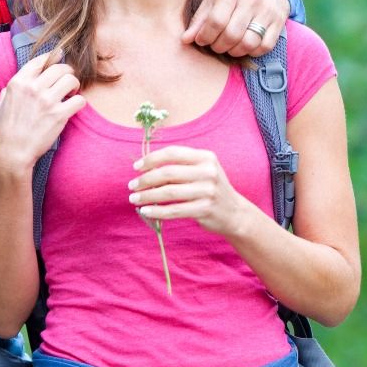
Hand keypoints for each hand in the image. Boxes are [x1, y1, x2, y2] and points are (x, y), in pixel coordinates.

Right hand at [0, 51, 86, 174]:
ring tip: (71, 93)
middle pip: (60, 68)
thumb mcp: (1, 104)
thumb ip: (11, 89)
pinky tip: (73, 107)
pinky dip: (79, 103)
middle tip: (68, 80)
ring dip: (75, 85)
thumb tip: (21, 82)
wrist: (10, 153)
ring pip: (71, 80)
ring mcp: (46, 101)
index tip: (59, 58)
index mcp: (18, 83)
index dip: (53, 58)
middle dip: (67, 72)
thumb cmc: (4, 131)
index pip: (40, 60)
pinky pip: (79, 100)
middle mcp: (33, 88)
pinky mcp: (59, 115)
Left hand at [130, 145, 262, 236]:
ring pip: (168, 192)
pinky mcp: (204, 209)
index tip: (136, 167)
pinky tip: (146, 211)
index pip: (172, 153)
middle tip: (132, 186)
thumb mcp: (203, 170)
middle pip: (168, 173)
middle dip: (145, 179)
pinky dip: (157, 211)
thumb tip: (145, 166)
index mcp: (206, 157)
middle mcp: (208, 172)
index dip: (151, 159)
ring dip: (147, 196)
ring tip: (135, 198)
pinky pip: (174, 210)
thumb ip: (181, 165)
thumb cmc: (211, 189)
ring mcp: (208, 191)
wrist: (234, 213)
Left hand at [184, 0, 286, 58]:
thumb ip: (201, 17)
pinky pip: (265, 45)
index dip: (205, 36)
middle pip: (232, 34)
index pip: (216, 21)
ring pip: (249, 43)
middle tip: (215, 44)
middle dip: (218, 46)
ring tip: (228, 46)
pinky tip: (245, 46)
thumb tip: (185, 40)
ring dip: (234, 51)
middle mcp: (252, 0)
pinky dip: (252, 51)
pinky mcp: (279, 20)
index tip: (201, 40)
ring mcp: (268, 11)